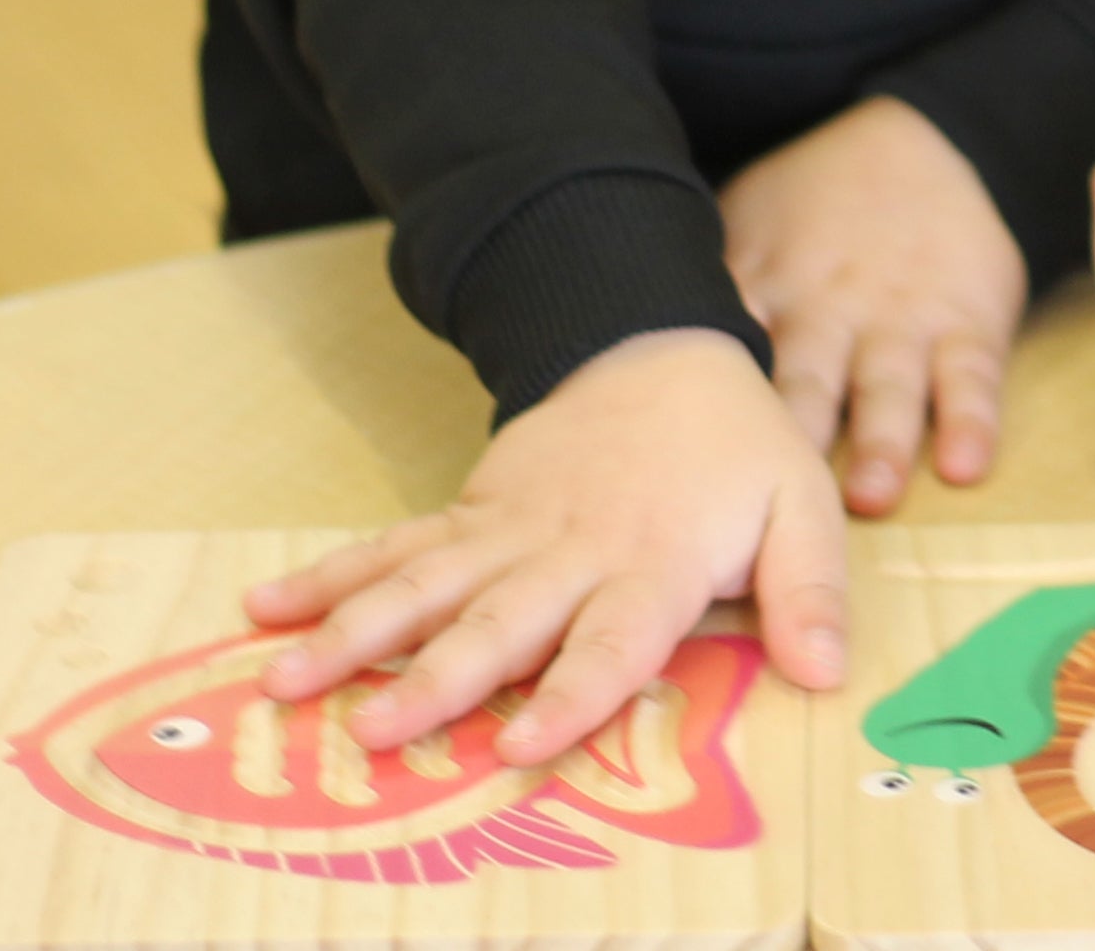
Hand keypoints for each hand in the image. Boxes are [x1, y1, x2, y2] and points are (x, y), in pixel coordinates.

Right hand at [244, 325, 848, 764]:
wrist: (663, 348)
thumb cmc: (737, 449)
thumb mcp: (802, 504)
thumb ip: (811, 589)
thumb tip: (829, 673)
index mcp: (655, 561)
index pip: (613, 640)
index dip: (573, 696)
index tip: (522, 747)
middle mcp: (572, 551)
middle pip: (500, 622)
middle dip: (435, 679)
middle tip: (372, 731)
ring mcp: (510, 529)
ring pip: (426, 584)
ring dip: (354, 633)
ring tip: (286, 678)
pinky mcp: (471, 510)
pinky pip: (396, 545)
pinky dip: (330, 576)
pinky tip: (266, 607)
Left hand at [719, 93, 1027, 512]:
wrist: (921, 138)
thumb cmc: (812, 202)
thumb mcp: (745, 224)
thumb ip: (705, 293)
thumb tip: (619, 357)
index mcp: (771, 290)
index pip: (736, 353)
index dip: (712, 406)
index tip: (683, 464)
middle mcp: (835, 309)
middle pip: (810, 380)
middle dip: (797, 437)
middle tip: (780, 493)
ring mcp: (905, 317)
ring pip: (891, 385)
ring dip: (882, 439)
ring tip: (873, 493)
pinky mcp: (970, 319)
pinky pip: (973, 375)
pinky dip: (972, 420)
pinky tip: (966, 463)